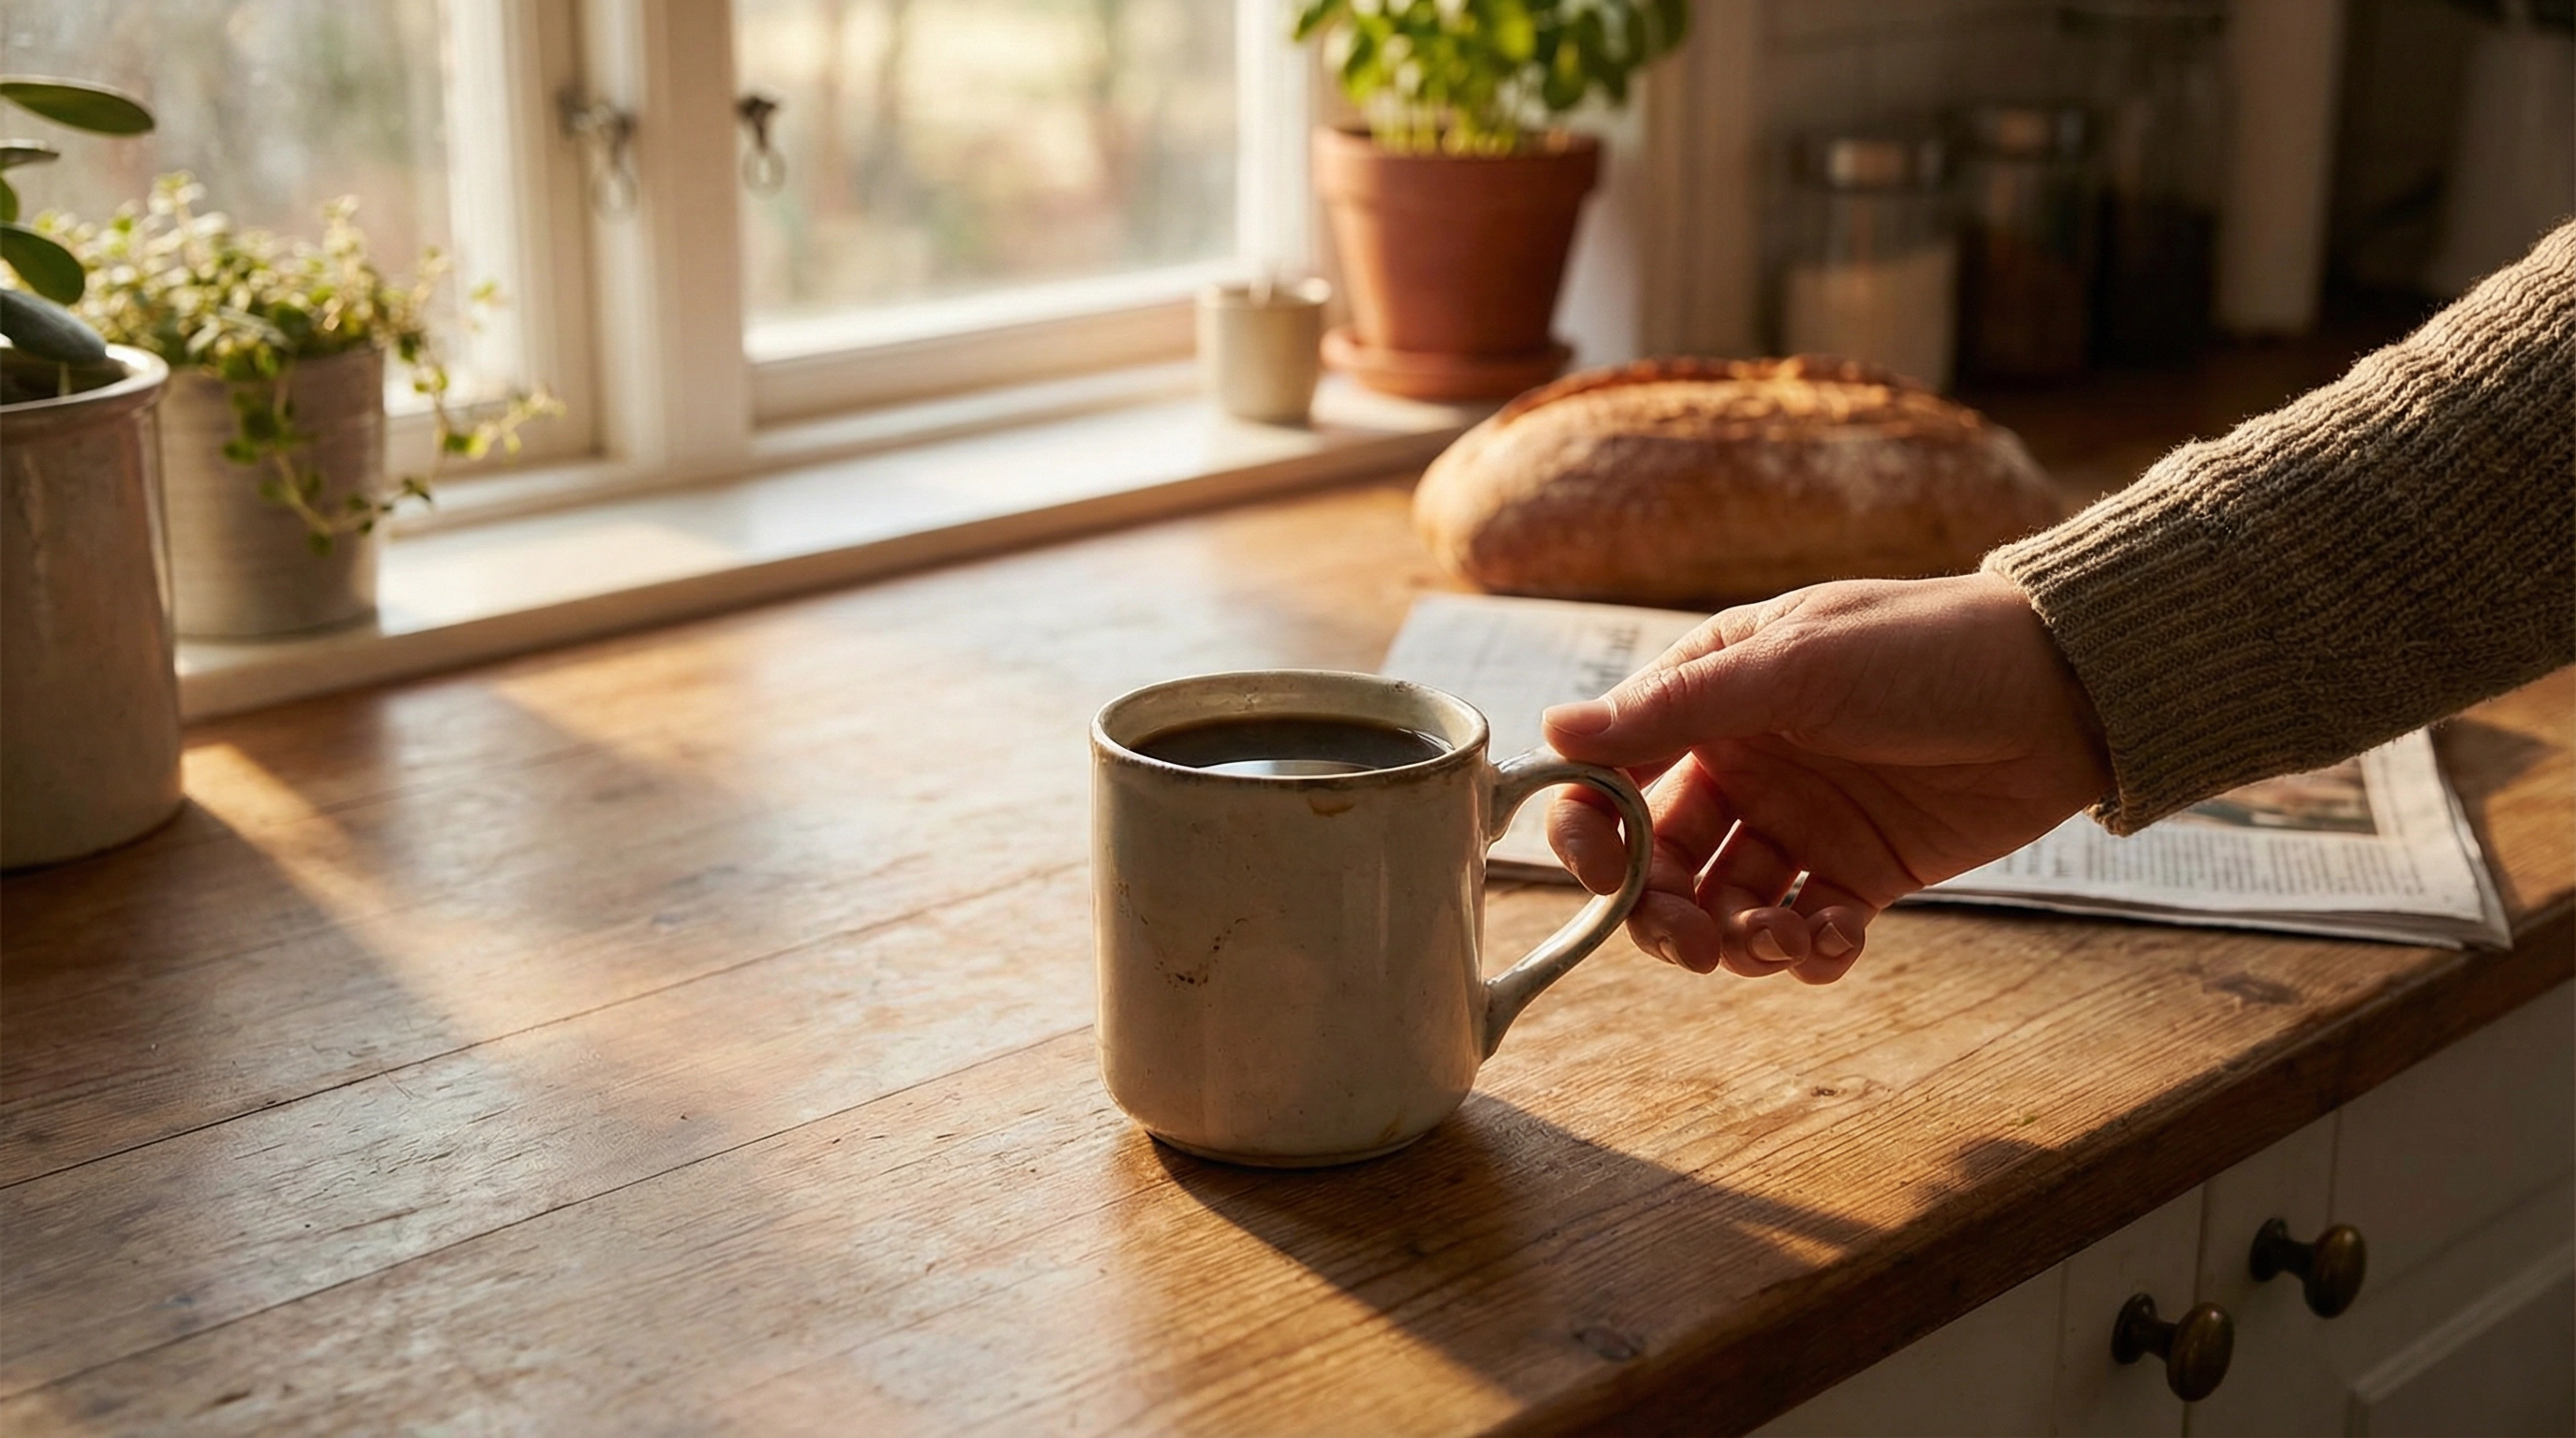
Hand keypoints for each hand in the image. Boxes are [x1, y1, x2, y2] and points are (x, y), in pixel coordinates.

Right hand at [1543, 571, 2111, 982]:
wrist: (2065, 689)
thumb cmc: (1925, 648)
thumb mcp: (1796, 665)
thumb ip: (1677, 708)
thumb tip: (1554, 733)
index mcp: (1710, 702)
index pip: (1615, 778)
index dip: (1595, 832)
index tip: (1606, 872)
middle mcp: (1743, 766)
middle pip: (1663, 864)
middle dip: (1664, 913)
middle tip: (1696, 945)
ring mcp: (1801, 824)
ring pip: (1727, 907)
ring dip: (1739, 939)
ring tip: (1786, 938)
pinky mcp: (1861, 873)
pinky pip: (1805, 930)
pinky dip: (1809, 948)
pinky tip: (1838, 934)